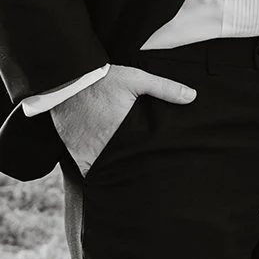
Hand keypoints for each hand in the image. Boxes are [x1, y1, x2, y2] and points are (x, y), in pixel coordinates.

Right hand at [51, 63, 195, 173]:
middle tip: (140, 179)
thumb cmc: (103, 80)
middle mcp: (104, 146)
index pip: (138, 160)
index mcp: (123, 133)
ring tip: (123, 179)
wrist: (68, 78)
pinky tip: (101, 173)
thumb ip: (164, 88)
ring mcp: (86, 150)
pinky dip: (92, 170)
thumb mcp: (136, 80)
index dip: (145, 169)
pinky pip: (84, 167)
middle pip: (120, 169)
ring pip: (102, 171)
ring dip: (111, 173)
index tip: (154, 172)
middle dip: (130, 173)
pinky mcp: (73, 149)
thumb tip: (191, 96)